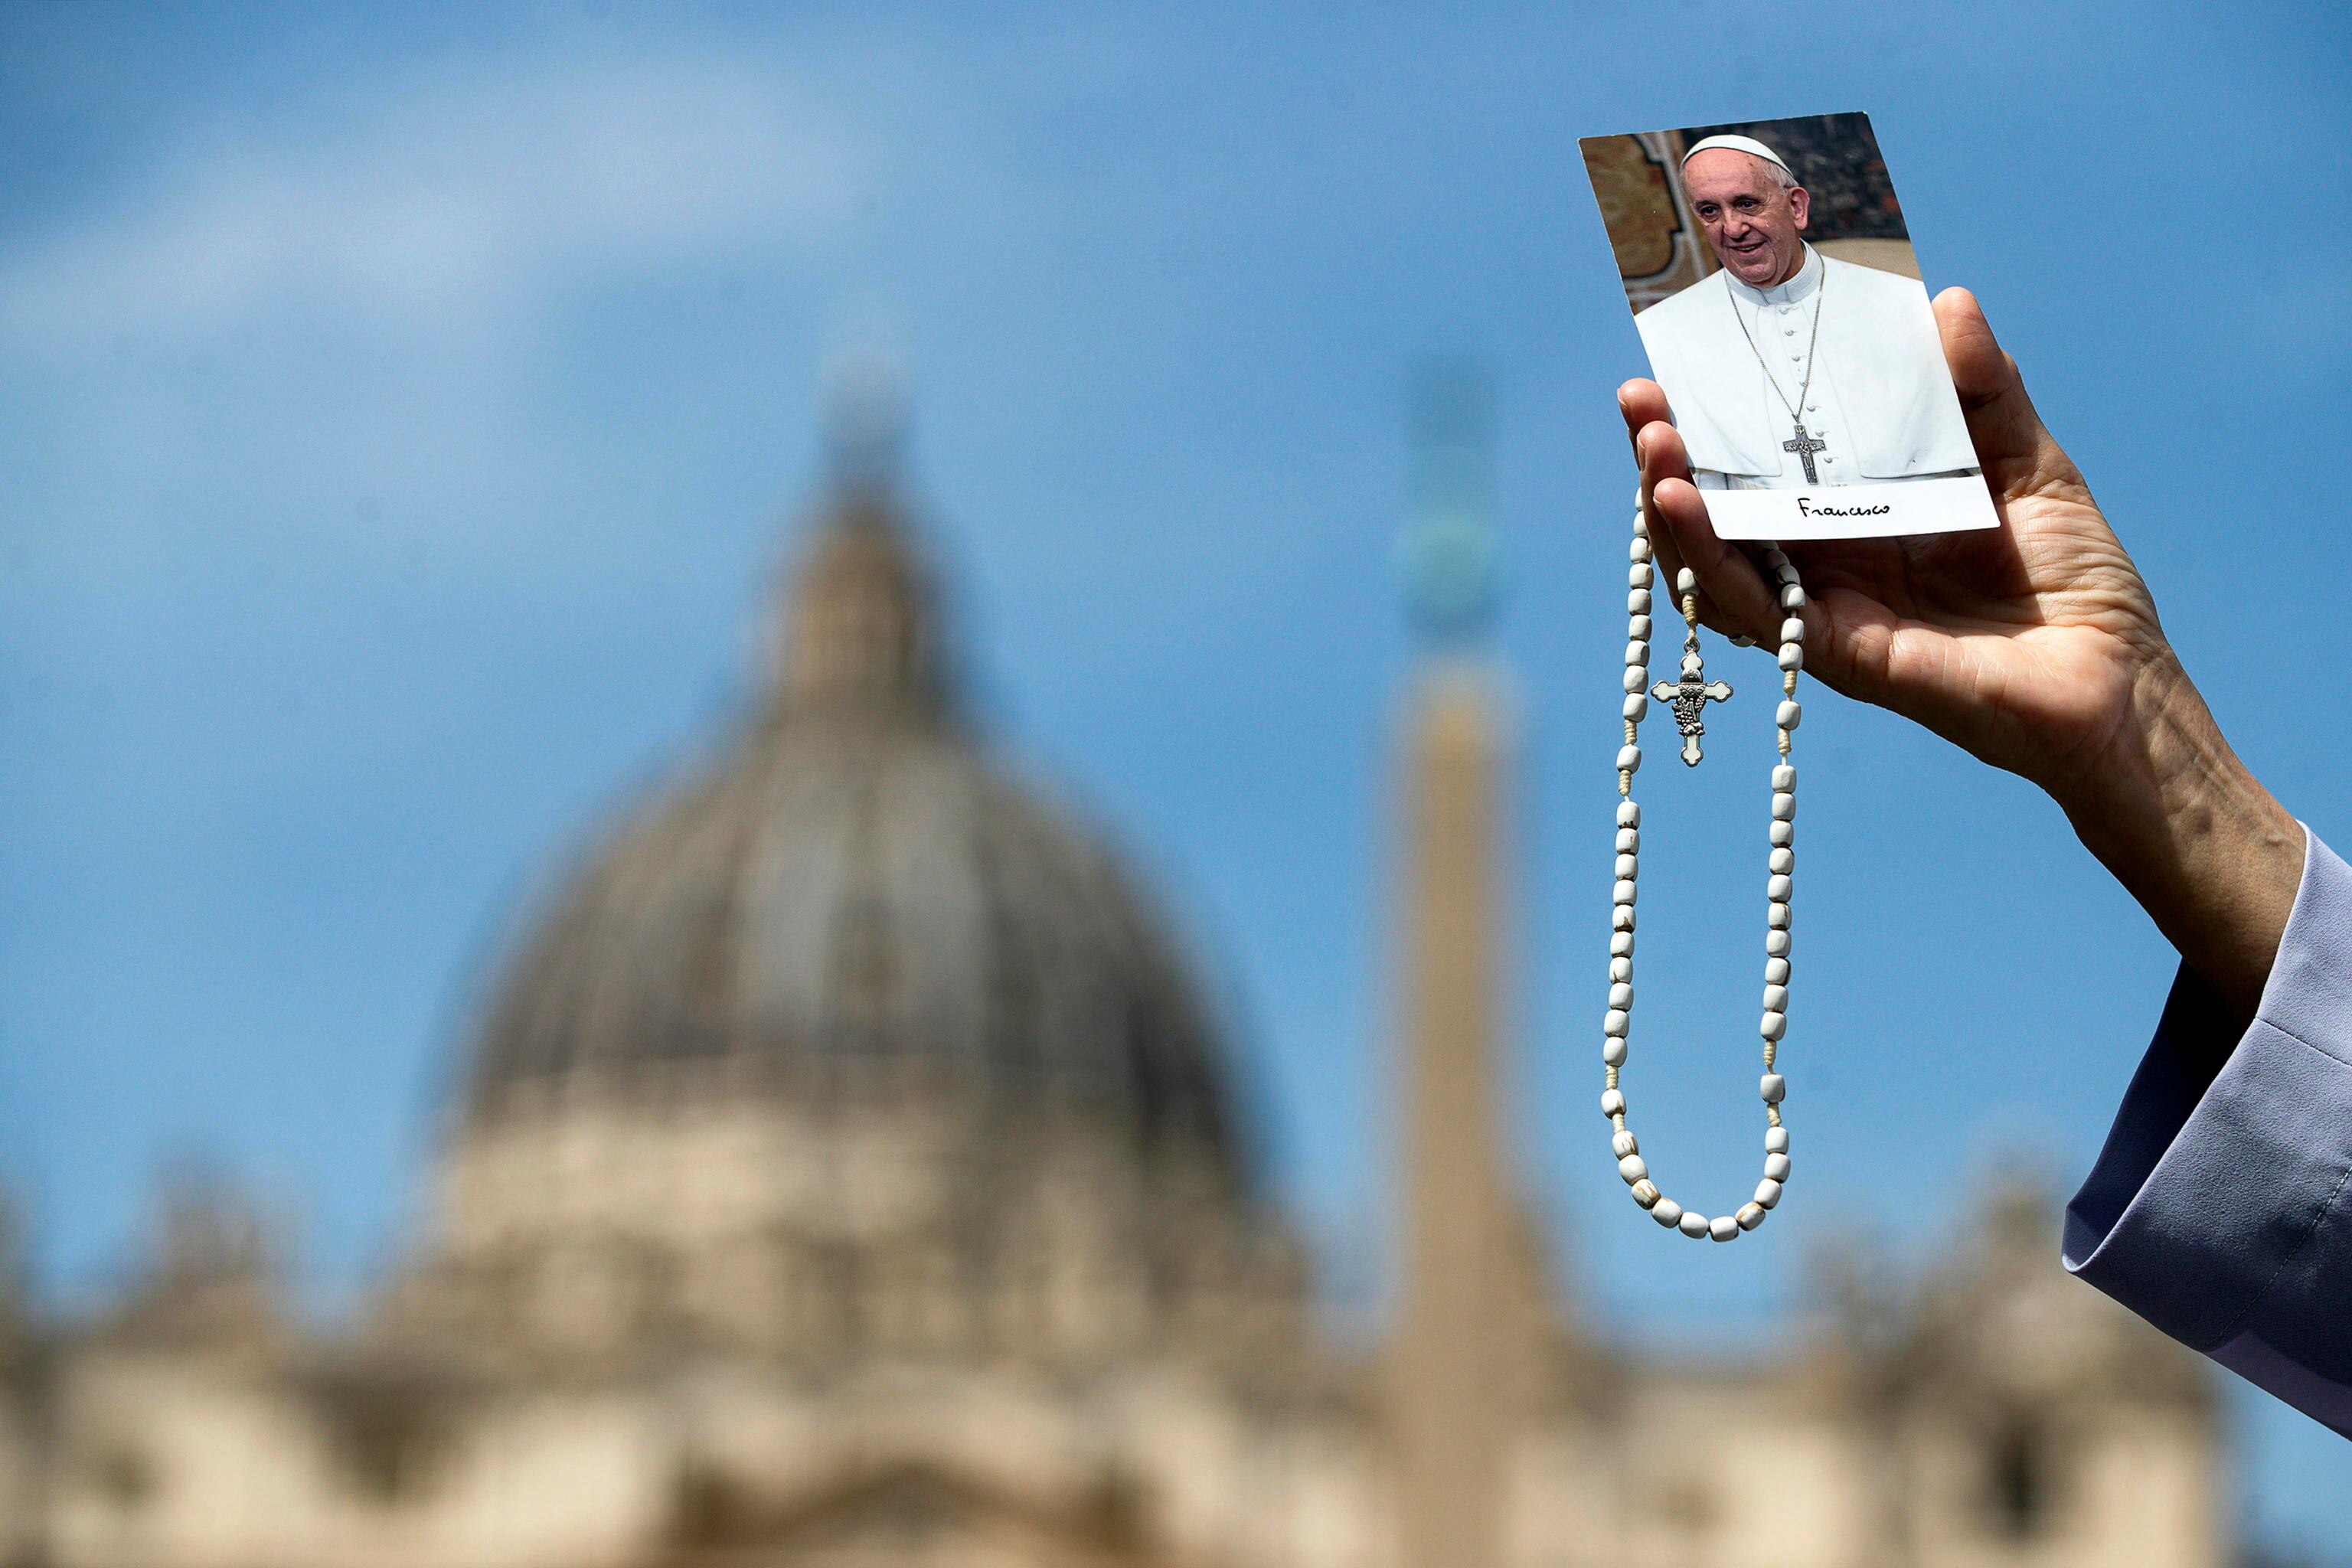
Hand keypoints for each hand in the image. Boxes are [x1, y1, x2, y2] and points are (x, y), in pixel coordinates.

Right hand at [1618, 288, 2300, 1015]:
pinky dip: (1708, 559)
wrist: (2118, 678)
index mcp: (1864, 514)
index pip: (1771, 459)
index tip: (1685, 360)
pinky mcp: (1838, 651)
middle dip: (1672, 452)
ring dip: (1671, 503)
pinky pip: (1755, 606)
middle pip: (1723, 507)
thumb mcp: (2028, 460)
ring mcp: (1826, 609)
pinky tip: (1679, 507)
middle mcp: (1829, 562)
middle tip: (1639, 397)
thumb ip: (1984, 391)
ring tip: (1649, 442)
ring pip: (1717, 559)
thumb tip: (1948, 302)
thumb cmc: (2077, 581)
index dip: (1723, 414)